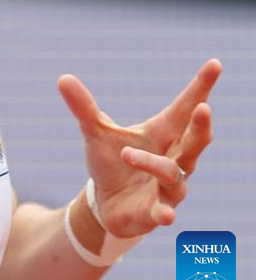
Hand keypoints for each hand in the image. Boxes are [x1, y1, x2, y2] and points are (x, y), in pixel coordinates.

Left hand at [58, 59, 220, 237]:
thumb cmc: (111, 161)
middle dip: (201, 125)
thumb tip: (63, 78)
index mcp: (163, 134)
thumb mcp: (95, 132)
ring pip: (173, 173)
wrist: (105, 202)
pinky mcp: (156, 211)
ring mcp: (168, 186)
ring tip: (126, 153)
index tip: (215, 64)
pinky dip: (166, 212)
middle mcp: (174, 158)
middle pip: (196, 141)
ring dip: (152, 164)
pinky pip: (165, 211)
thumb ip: (84, 107)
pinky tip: (167, 215)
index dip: (201, 87)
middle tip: (203, 107)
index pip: (185, 108)